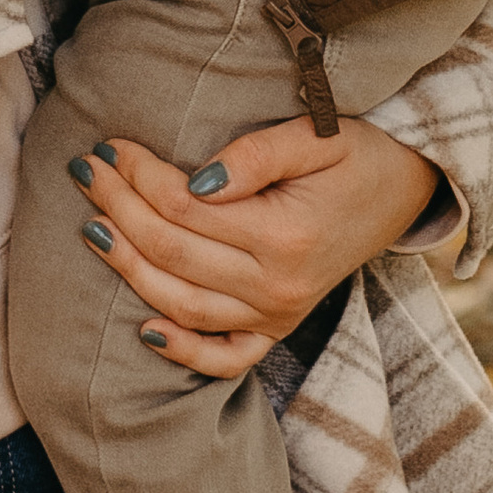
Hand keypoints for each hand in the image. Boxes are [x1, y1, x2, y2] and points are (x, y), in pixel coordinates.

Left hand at [68, 113, 442, 380]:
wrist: (406, 191)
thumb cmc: (359, 154)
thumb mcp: (318, 134)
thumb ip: (256, 154)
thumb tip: (195, 181)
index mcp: (286, 235)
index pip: (185, 208)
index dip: (139, 175)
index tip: (110, 145)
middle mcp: (278, 287)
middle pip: (172, 253)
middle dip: (120, 209)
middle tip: (86, 171)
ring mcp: (277, 315)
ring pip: (182, 305)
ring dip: (129, 267)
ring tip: (93, 226)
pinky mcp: (278, 329)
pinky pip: (224, 358)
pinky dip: (183, 351)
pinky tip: (143, 329)